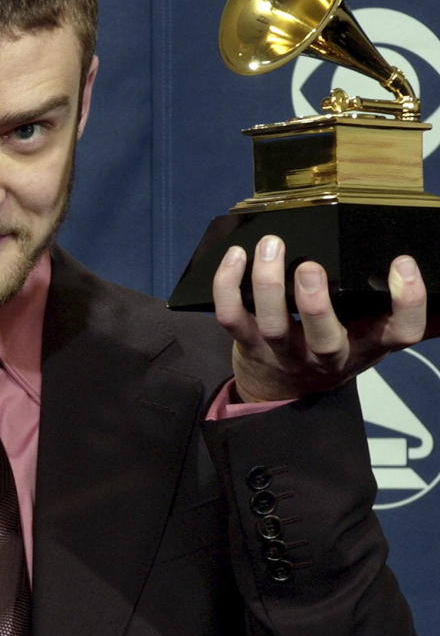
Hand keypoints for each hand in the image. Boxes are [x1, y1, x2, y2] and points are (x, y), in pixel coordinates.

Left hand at [212, 235, 429, 402]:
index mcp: (369, 344)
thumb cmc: (333, 347)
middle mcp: (327, 353)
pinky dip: (228, 286)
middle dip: (316, 303)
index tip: (402, 264)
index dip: (406, 302)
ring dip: (267, 285)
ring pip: (272, 325)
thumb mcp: (374, 334)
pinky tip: (235, 256)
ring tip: (270, 246)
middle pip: (325, 338)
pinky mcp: (247, 343)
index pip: (401, 333)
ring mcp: (284, 350)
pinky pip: (231, 317)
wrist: (282, 390)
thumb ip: (405, 313)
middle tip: (310, 267)